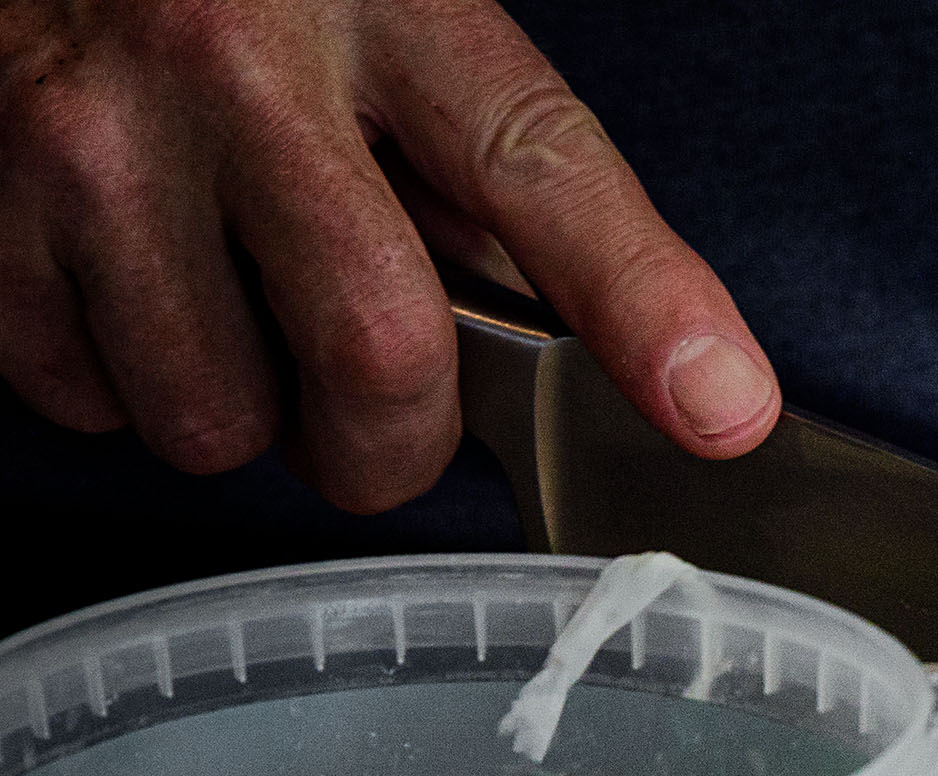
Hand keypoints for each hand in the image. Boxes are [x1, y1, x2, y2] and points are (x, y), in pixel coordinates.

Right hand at [0, 0, 775, 512]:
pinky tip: (130, 283)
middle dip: (390, 438)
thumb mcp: (399, 29)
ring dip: (245, 413)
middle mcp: (223, 68)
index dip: (642, 305)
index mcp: (379, 10)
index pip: (538, 170)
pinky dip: (122, 385)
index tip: (719, 409)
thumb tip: (634, 361)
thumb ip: (495, 183)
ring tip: (227, 302)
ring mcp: (84, 144)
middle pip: (375, 360)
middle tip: (373, 397)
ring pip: (216, 420)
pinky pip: (89, 407)